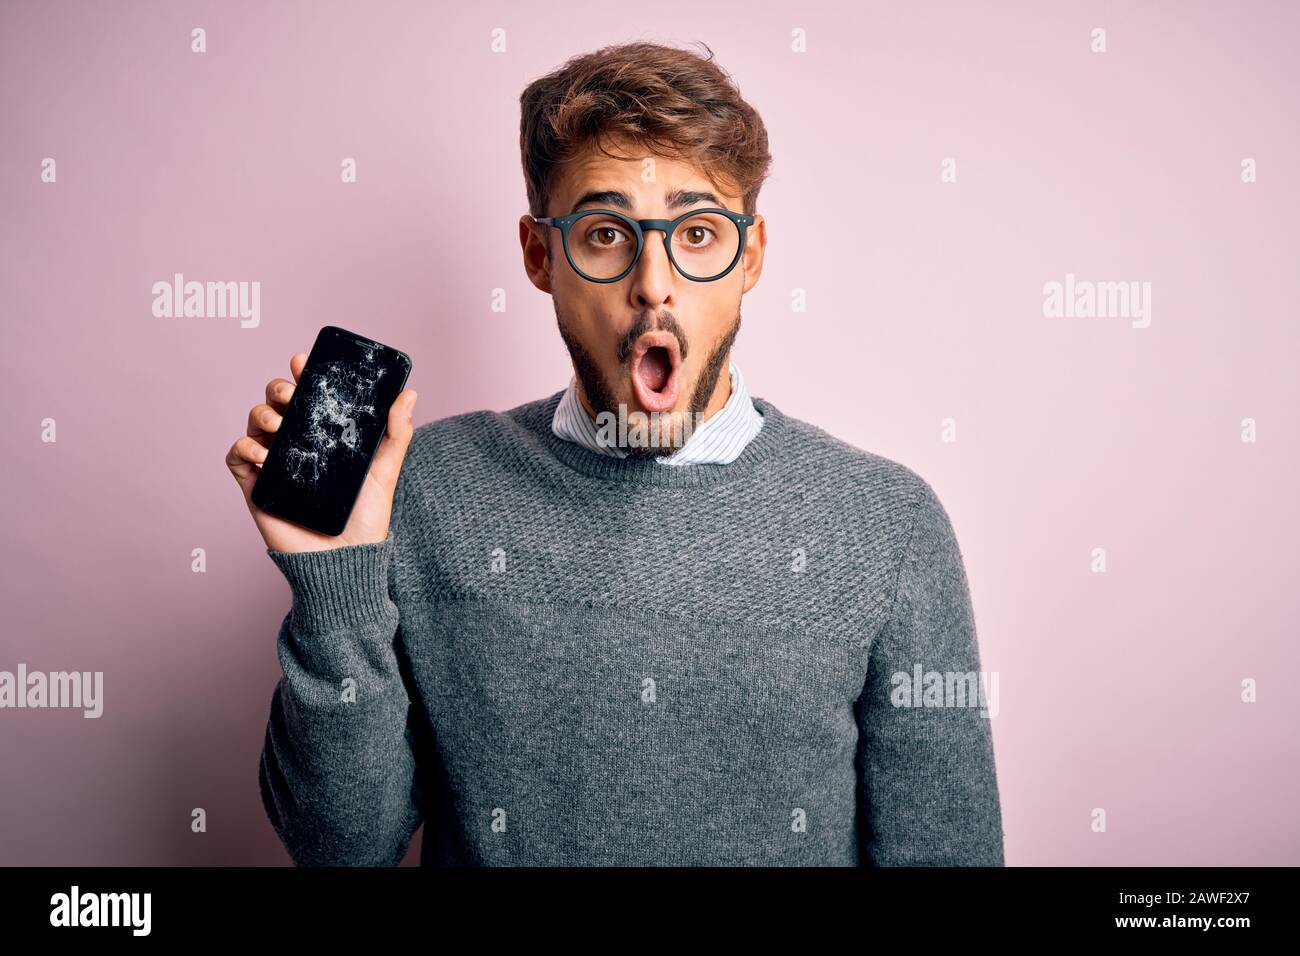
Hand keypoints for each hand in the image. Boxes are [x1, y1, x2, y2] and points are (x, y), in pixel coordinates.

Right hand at [225, 351, 416, 553]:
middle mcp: (297, 446)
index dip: (302, 375)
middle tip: (290, 393)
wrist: (344, 561)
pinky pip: (237, 456)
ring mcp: (274, 464)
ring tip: (278, 424)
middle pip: (276, 403)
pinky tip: (264, 453)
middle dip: (277, 388)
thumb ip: (395, 433)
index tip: (303, 360)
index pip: (309, 398)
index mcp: (324, 437)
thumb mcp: (384, 472)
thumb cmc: (364, 519)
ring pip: (255, 422)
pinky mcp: (256, 486)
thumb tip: (409, 394)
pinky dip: (244, 446)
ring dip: (261, 414)